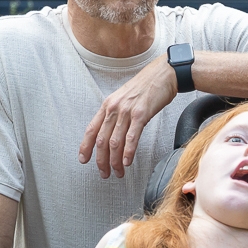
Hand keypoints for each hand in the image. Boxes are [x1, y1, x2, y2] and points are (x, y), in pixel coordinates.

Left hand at [79, 61, 177, 177]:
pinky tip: (127, 162)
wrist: (163, 74)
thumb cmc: (147, 87)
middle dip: (101, 160)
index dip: (86, 146)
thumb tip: (112, 131)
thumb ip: (117, 114)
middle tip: (104, 173)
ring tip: (118, 172)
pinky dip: (128, 152)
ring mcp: (127, 111)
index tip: (84, 160)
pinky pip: (131, 137)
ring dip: (115, 161)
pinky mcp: (141, 114)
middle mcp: (114, 108)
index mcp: (108, 105)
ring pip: (115, 142)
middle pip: (101, 140)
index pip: (92, 129)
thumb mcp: (125, 99)